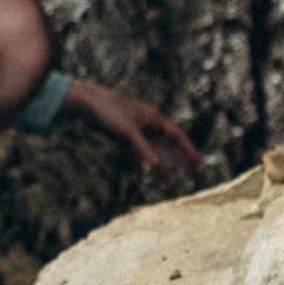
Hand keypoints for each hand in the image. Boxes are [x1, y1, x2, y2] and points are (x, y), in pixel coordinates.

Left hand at [67, 78, 200, 182]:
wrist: (85, 103)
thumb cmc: (108, 112)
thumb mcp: (127, 133)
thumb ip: (143, 150)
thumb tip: (156, 167)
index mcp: (153, 118)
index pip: (177, 137)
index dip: (188, 151)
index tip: (197, 165)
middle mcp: (147, 123)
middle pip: (168, 144)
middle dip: (180, 159)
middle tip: (192, 173)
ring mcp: (134, 129)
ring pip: (152, 149)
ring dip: (161, 165)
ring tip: (168, 181)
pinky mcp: (121, 134)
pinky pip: (135, 151)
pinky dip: (140, 161)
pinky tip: (141, 172)